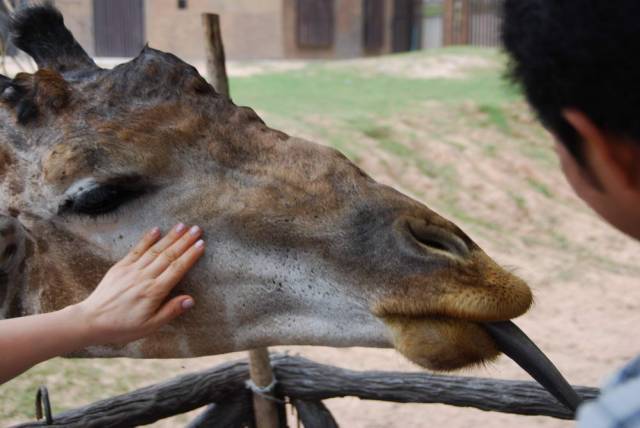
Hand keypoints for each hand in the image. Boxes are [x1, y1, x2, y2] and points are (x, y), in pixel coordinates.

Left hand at [73, 224, 204, 345]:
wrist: (91, 321)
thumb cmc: (122, 327)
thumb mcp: (150, 326)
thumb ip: (170, 311)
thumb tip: (190, 300)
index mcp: (154, 292)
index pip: (177, 269)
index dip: (190, 256)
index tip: (201, 244)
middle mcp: (144, 277)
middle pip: (168, 255)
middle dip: (185, 241)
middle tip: (198, 229)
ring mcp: (131, 270)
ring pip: (155, 250)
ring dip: (170, 236)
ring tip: (183, 226)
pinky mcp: (120, 267)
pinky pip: (136, 250)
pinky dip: (147, 239)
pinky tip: (156, 229)